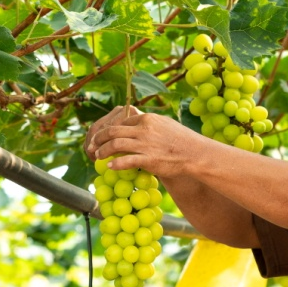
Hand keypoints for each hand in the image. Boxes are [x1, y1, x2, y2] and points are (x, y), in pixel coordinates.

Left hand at [87, 111, 204, 178]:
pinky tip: (110, 167)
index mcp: (147, 119)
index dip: (111, 128)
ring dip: (103, 151)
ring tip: (97, 156)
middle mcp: (144, 129)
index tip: (105, 135)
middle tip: (92, 145)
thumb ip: (150, 124)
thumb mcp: (166, 124)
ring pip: (115, 144)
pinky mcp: (148, 159)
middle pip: (113, 130)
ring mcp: (145, 144)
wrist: (195, 153)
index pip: (123, 120)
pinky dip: (115, 164)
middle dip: (99, 138)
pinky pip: (125, 161)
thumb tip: (138, 122)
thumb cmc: (183, 140)